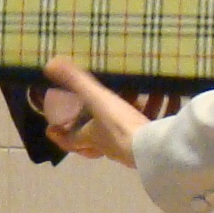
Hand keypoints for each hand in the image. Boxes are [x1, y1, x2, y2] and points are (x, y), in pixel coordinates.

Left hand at [40, 60, 172, 163]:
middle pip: (93, 147)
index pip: (71, 140)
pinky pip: (145, 133)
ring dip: (122, 125)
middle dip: (87, 137)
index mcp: (92, 137)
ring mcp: (129, 150)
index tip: (50, 129)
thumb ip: (76, 82)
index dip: (59, 135)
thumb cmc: (119, 126)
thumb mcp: (96, 99)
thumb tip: (49, 63)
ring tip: (132, 105)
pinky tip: (164, 106)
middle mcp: (109, 146)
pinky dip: (151, 118)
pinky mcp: (150, 147)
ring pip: (120, 139)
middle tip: (82, 127)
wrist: (153, 149)